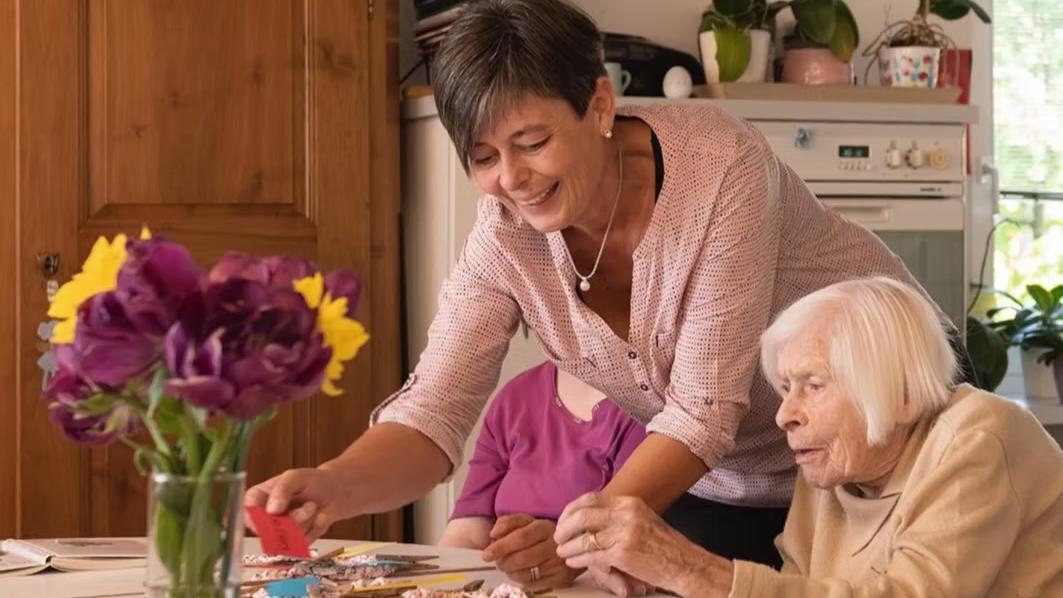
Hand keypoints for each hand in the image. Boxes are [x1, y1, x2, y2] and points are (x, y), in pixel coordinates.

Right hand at [244, 467, 348, 541]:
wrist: (333, 492)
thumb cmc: (312, 481)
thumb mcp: (295, 477)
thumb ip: (282, 489)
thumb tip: (271, 510)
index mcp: (258, 497)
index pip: (247, 511)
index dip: (256, 518)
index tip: (271, 516)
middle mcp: (266, 517)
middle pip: (267, 530)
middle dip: (292, 519)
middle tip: (308, 506)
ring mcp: (280, 531)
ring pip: (286, 538)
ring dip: (305, 522)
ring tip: (313, 506)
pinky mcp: (294, 542)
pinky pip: (300, 544)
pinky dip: (314, 530)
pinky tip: (317, 518)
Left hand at [481, 514, 580, 590]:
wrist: (571, 544)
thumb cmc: (541, 533)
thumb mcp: (526, 521)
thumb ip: (508, 522)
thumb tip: (494, 534)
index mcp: (544, 527)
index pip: (520, 538)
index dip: (501, 547)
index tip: (486, 554)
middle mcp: (554, 545)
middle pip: (522, 558)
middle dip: (503, 562)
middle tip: (497, 562)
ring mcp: (559, 563)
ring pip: (526, 574)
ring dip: (510, 572)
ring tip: (508, 567)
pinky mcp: (562, 579)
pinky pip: (533, 584)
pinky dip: (520, 580)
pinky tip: (520, 573)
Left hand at [554, 493, 733, 596]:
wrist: (683, 563)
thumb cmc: (662, 544)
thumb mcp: (642, 518)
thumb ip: (618, 514)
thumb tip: (589, 515)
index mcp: (629, 503)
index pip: (591, 499)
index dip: (572, 509)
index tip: (564, 519)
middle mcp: (625, 514)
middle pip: (582, 515)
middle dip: (565, 527)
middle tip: (558, 536)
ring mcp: (624, 534)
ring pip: (584, 537)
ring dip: (568, 546)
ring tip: (563, 551)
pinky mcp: (623, 554)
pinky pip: (591, 556)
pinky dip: (578, 559)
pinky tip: (574, 562)